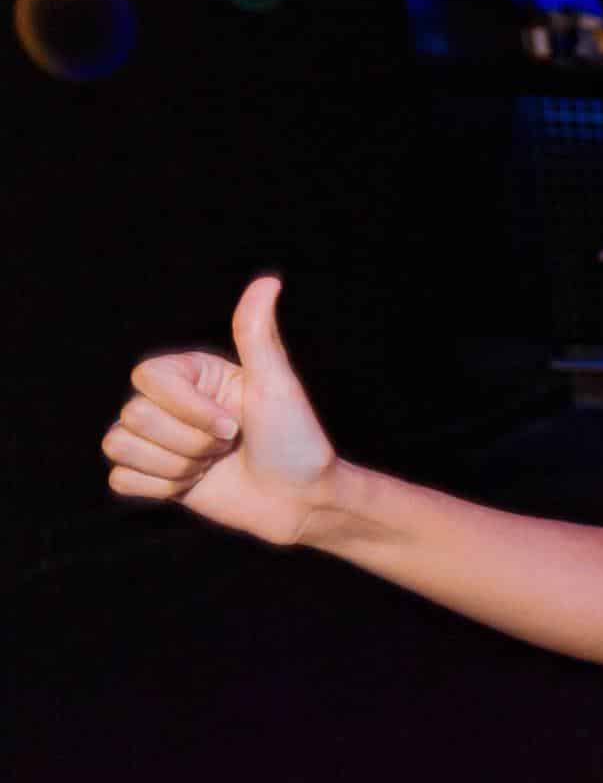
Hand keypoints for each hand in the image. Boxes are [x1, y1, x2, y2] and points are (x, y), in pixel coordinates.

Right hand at [102, 276, 338, 546]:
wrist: (301, 500)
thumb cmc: (295, 441)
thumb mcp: (277, 385)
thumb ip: (257, 334)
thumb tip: (268, 281)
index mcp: (190, 374)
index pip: (147, 378)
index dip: (188, 409)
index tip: (234, 425)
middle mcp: (167, 402)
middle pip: (134, 415)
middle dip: (190, 442)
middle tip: (227, 447)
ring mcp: (158, 439)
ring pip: (121, 447)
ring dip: (177, 467)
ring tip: (212, 464)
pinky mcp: (152, 476)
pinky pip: (121, 480)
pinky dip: (161, 488)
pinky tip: (196, 484)